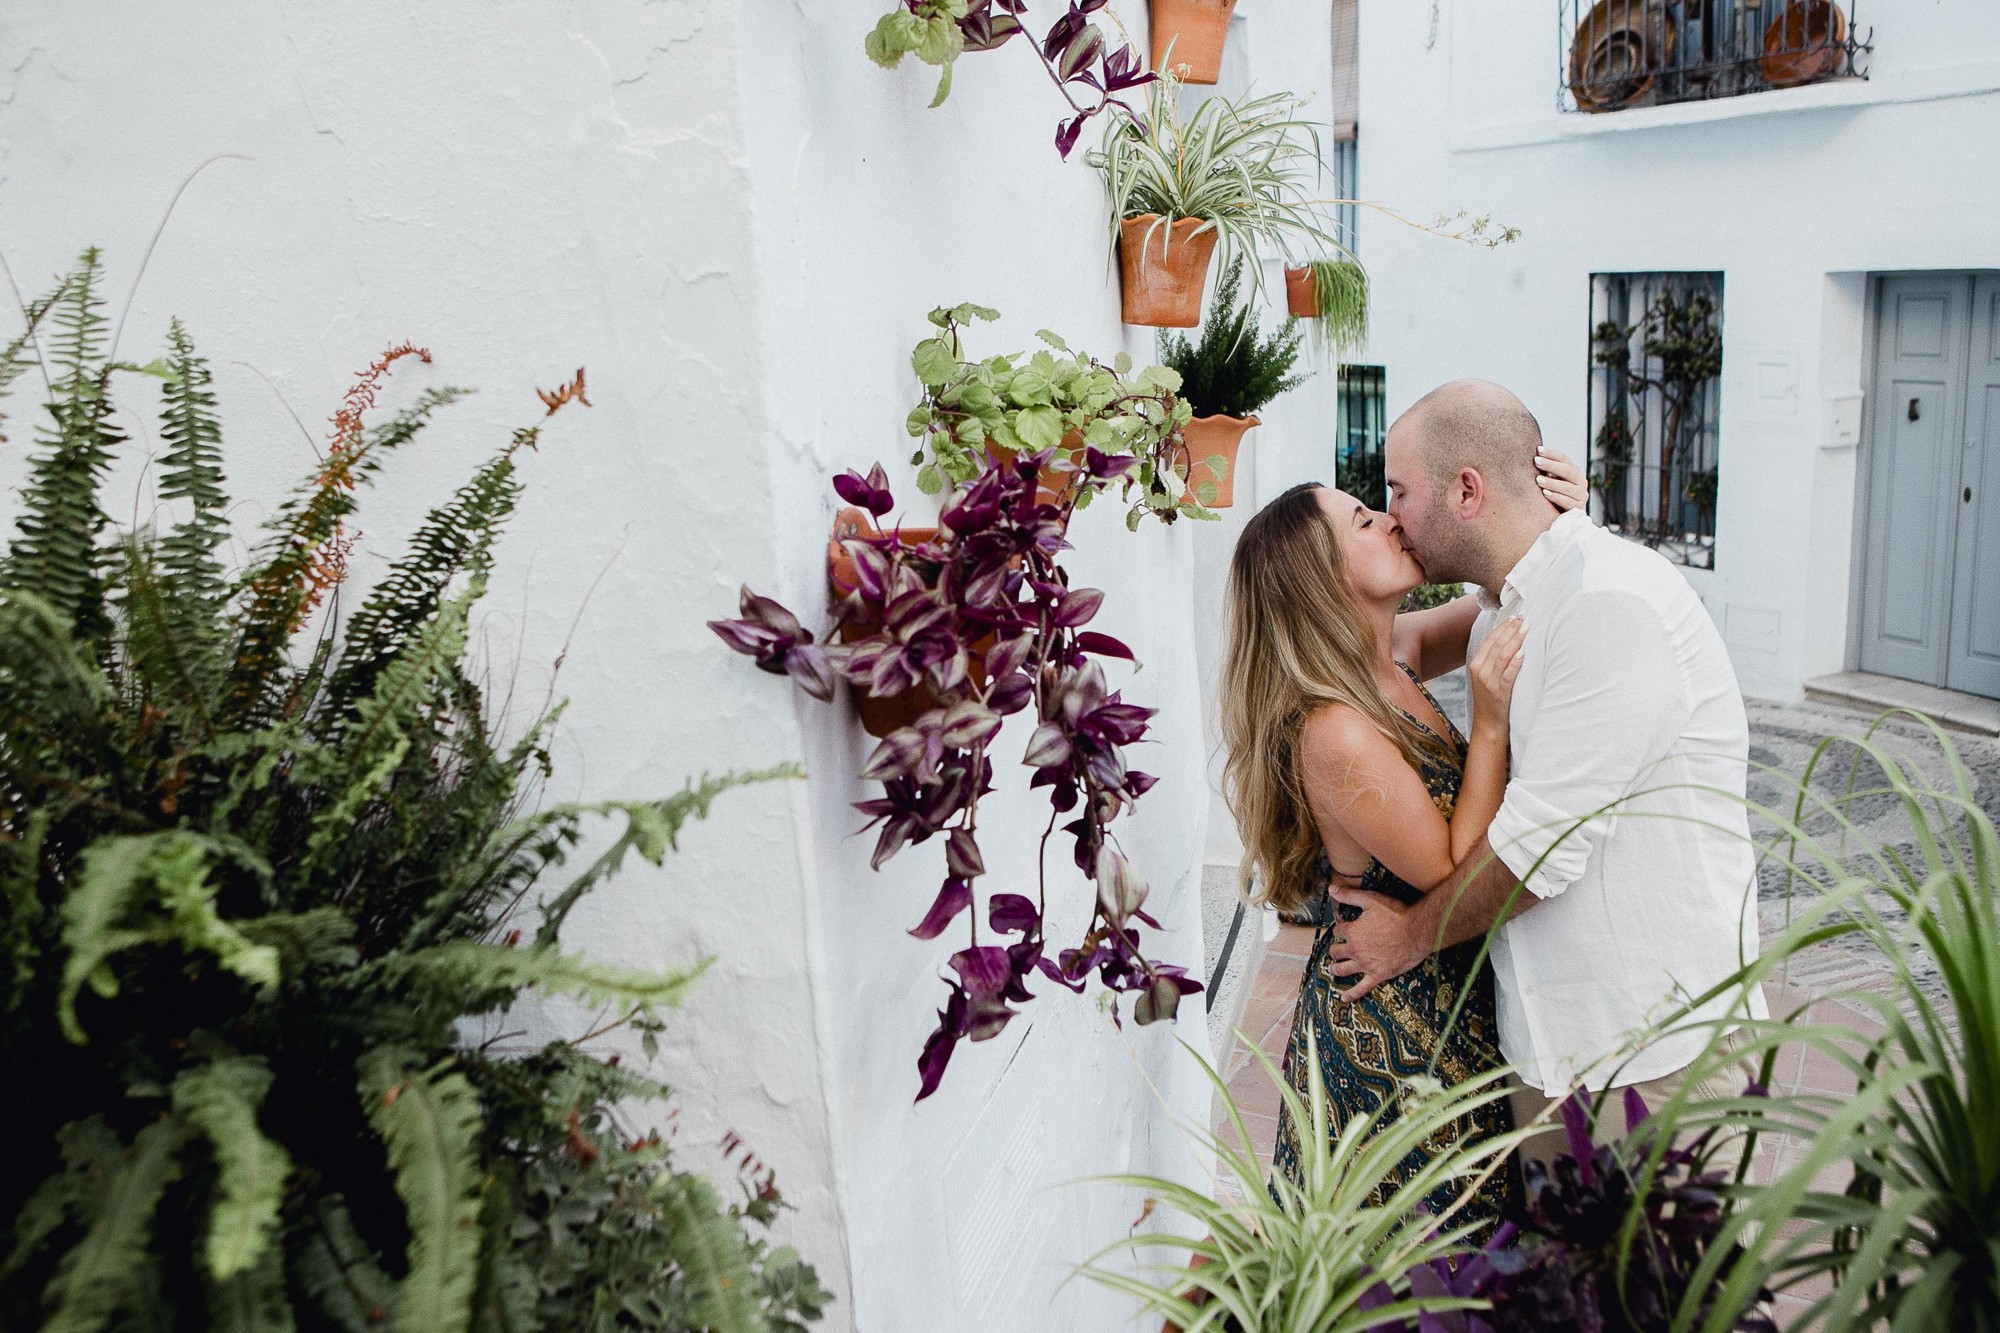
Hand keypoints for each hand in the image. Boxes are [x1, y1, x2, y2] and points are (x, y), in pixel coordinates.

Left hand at [1321, 886, 1430, 1001]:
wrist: (1417, 932)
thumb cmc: (1396, 914)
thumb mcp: (1372, 900)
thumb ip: (1350, 895)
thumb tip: (1331, 888)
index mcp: (1353, 932)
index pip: (1338, 931)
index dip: (1340, 928)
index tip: (1342, 928)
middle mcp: (1355, 950)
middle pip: (1336, 951)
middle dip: (1335, 949)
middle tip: (1336, 950)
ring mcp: (1365, 965)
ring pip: (1342, 970)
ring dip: (1335, 969)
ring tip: (1333, 968)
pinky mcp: (1377, 975)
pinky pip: (1361, 988)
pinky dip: (1351, 994)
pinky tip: (1343, 998)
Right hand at [1467, 615, 1525, 739]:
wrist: (1488, 725)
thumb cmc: (1491, 700)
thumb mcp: (1486, 678)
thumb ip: (1493, 661)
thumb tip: (1508, 641)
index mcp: (1475, 665)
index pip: (1489, 640)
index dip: (1502, 627)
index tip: (1515, 616)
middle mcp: (1480, 671)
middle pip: (1496, 645)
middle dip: (1511, 629)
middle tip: (1524, 618)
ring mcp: (1489, 682)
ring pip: (1502, 656)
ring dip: (1515, 640)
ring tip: (1526, 629)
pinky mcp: (1499, 692)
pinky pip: (1508, 674)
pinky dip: (1515, 663)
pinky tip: (1523, 653)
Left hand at [1536, 446, 1587, 512]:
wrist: (1561, 517)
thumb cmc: (1551, 494)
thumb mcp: (1550, 480)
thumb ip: (1545, 470)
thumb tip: (1533, 456)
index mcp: (1574, 472)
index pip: (1564, 459)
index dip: (1552, 454)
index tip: (1538, 450)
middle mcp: (1580, 482)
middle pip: (1568, 471)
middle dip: (1551, 465)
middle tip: (1536, 461)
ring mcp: (1581, 496)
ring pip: (1568, 487)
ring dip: (1552, 482)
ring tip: (1538, 480)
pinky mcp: (1578, 509)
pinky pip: (1568, 502)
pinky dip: (1556, 497)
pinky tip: (1545, 493)